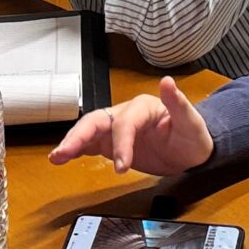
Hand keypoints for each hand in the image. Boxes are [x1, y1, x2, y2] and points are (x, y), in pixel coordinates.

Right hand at [48, 76, 213, 175]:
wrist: (190, 152)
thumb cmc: (192, 135)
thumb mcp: (191, 122)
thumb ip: (178, 103)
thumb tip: (168, 82)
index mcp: (142, 107)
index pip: (125, 123)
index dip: (121, 143)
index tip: (122, 166)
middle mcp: (125, 115)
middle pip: (96, 121)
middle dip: (79, 137)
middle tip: (65, 152)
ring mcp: (116, 130)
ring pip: (88, 132)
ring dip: (71, 143)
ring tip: (56, 157)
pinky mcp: (112, 144)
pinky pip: (90, 145)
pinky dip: (75, 151)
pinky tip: (62, 158)